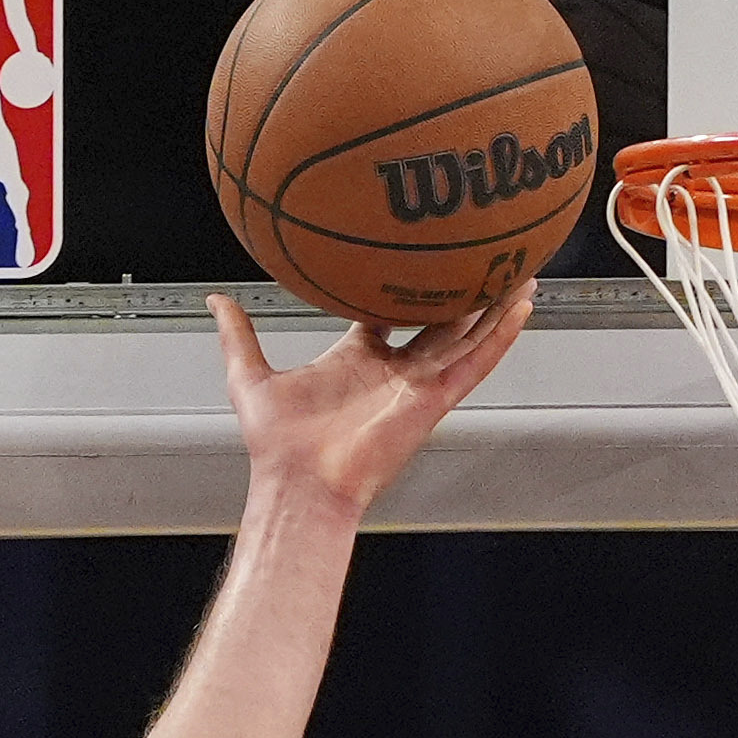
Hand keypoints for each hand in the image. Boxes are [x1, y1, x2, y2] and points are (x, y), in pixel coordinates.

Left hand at [209, 284, 534, 518]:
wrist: (298, 482)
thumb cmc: (278, 444)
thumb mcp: (250, 375)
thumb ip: (238, 336)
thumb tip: (215, 301)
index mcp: (359, 362)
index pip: (390, 316)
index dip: (401, 287)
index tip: (413, 255)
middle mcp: (393, 372)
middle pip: (439, 322)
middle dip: (463, 293)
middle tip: (484, 257)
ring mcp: (418, 385)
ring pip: (468, 336)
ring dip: (496, 305)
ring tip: (521, 270)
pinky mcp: (434, 399)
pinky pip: (476, 362)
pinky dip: (500, 334)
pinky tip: (522, 305)